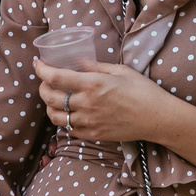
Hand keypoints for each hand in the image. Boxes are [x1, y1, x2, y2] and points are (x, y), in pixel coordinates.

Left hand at [36, 59, 169, 142]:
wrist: (158, 118)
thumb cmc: (143, 90)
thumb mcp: (120, 71)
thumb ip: (95, 67)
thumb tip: (77, 61)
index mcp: (93, 84)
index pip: (56, 77)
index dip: (41, 70)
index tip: (37, 64)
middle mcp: (87, 104)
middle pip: (50, 98)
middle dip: (42, 88)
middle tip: (45, 82)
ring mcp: (89, 122)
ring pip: (56, 117)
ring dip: (49, 107)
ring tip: (53, 100)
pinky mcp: (94, 135)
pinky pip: (69, 130)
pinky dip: (64, 121)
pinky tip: (69, 114)